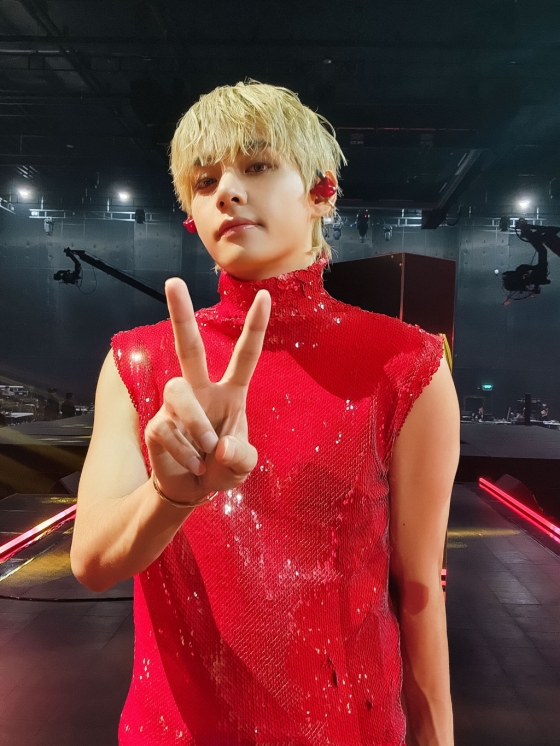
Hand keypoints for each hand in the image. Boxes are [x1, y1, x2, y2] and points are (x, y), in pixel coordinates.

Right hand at [145, 277, 270, 505]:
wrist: (193, 489)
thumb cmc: (222, 467)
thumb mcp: (242, 465)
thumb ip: (241, 457)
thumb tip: (219, 445)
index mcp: (231, 393)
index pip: (245, 355)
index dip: (255, 327)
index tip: (265, 296)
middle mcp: (201, 391)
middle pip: (189, 348)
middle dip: (180, 315)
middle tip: (173, 281)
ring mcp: (176, 405)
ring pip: (177, 391)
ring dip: (196, 424)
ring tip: (206, 451)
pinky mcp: (156, 423)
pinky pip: (168, 429)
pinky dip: (185, 453)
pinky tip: (193, 464)